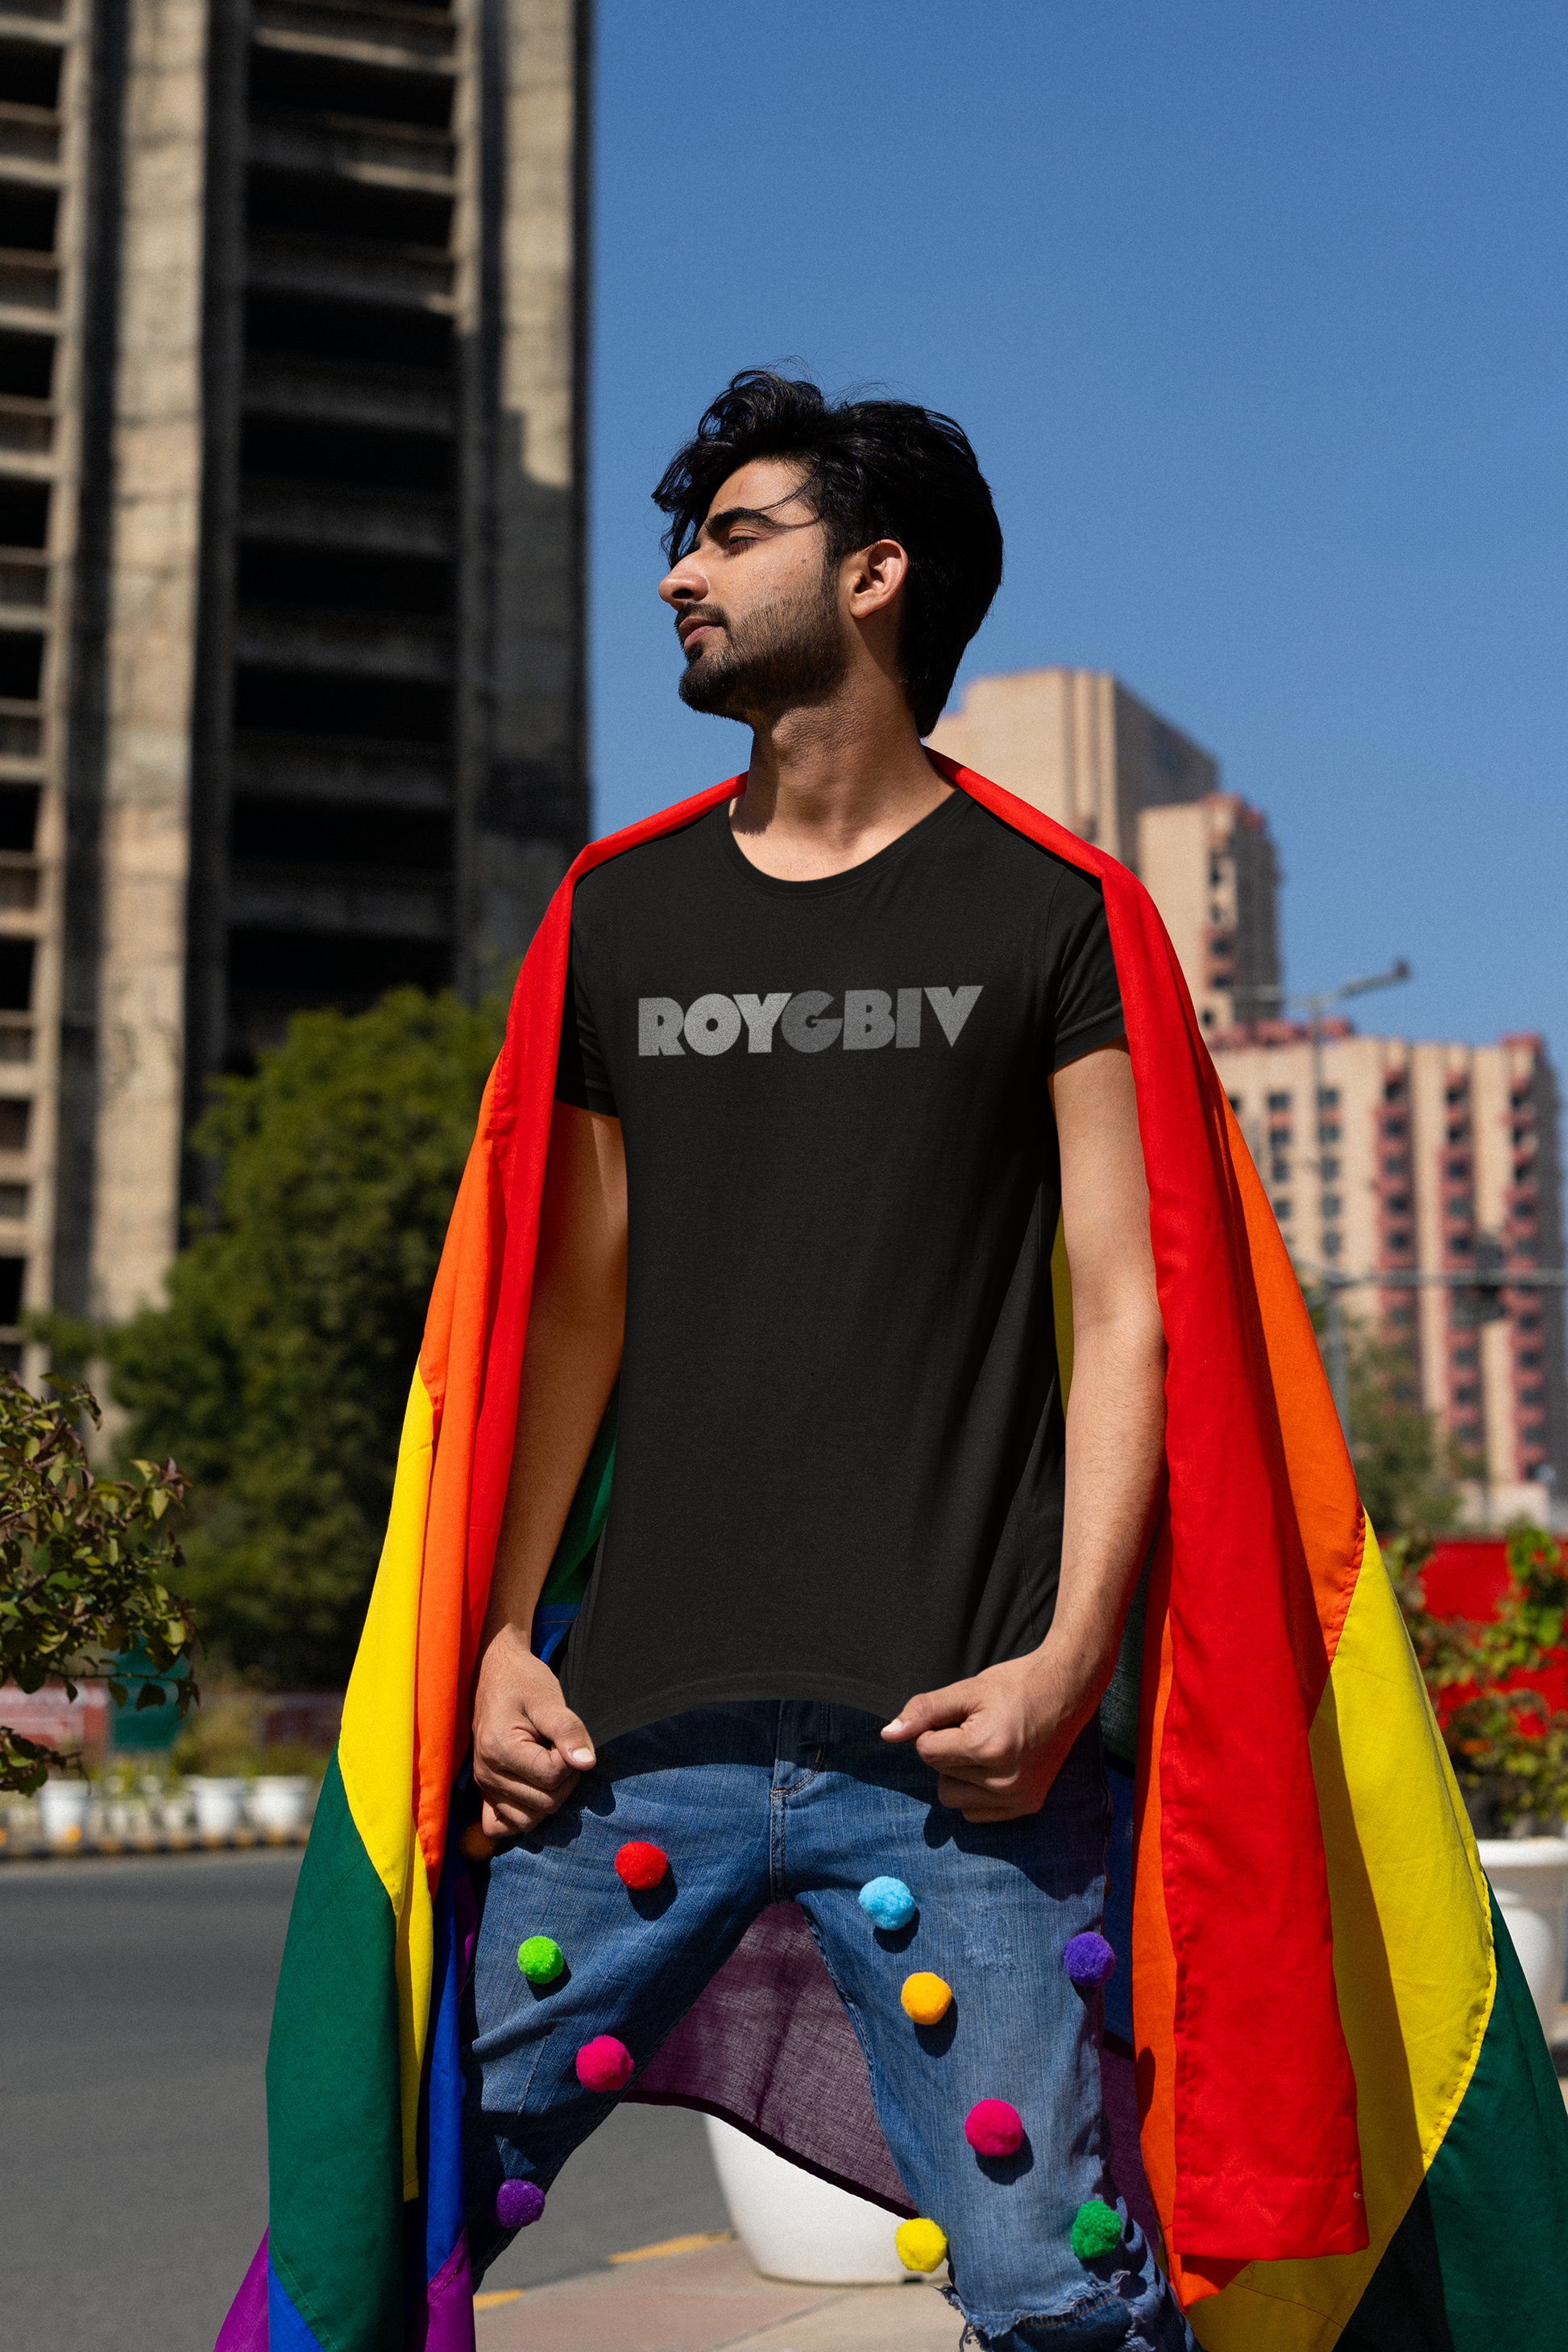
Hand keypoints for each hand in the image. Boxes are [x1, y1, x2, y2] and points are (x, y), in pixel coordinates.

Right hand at [472, 1621, 596, 1834]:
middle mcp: (486, 1773)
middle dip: (565, 1780)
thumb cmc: (523, 1682)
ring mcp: (483, 1785)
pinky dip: (521, 1817)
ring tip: (549, 1766)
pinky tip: (534, 1793)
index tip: (566, 1737)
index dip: (570, 1759)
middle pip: (544, 1803)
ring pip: (528, 1820)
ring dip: (550, 1799)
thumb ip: (569, 1731)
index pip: (551, 1776)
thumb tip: (587, 1764)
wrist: (495, 1673)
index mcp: (499, 1748)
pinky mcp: (483, 1791)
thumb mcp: (549, 1699)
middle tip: (561, 1749)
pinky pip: (500, 1827)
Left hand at [881, 1643, 1106, 1822]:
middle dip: (947, 1753)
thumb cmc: (1015, 1685)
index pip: (927, 1751)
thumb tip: (888, 1734)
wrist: (1068, 1691)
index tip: (960, 1716)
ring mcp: (1019, 1798)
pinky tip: (995, 1766)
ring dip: (959, 1775)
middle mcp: (1005, 1780)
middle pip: (939, 1777)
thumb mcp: (967, 1690)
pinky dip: (976, 1792)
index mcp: (988, 1748)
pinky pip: (977, 1813)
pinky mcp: (1029, 1806)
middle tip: (976, 1729)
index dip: (935, 1730)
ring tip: (985, 1748)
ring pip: (954, 1798)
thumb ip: (924, 1711)